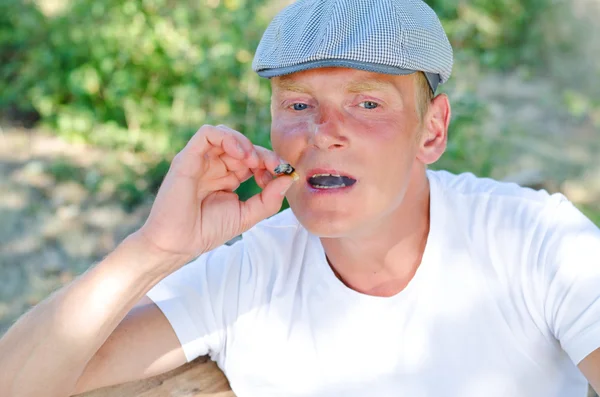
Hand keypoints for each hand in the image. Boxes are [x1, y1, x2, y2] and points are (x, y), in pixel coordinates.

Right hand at [134, 125, 295, 269]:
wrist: (178, 244)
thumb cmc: (207, 231)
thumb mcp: (247, 215)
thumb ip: (269, 199)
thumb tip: (289, 179)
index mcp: (228, 178)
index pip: (253, 160)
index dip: (270, 163)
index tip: (282, 175)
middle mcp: (214, 166)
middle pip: (243, 146)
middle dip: (262, 154)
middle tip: (274, 166)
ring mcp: (201, 161)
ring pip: (225, 135)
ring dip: (246, 143)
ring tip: (254, 160)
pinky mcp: (187, 158)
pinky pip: (207, 134)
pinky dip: (226, 137)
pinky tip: (240, 153)